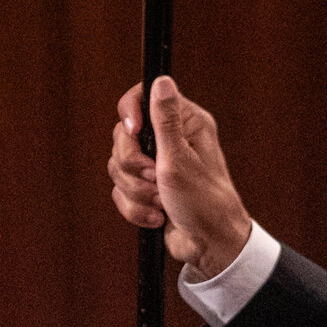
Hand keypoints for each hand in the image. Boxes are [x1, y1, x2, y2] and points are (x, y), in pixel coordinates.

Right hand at [108, 76, 252, 277]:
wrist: (207, 245)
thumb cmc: (203, 202)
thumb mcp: (179, 158)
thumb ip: (165, 120)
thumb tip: (162, 80)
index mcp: (185, 124)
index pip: (143, 96)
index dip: (130, 112)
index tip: (132, 131)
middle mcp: (170, 140)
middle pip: (123, 136)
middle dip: (133, 164)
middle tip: (155, 177)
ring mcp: (157, 165)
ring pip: (118, 166)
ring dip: (136, 190)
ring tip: (159, 201)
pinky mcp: (147, 188)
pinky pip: (120, 190)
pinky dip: (135, 207)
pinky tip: (157, 216)